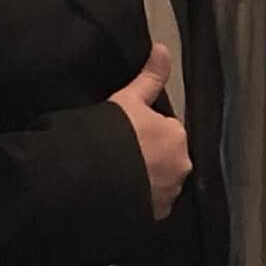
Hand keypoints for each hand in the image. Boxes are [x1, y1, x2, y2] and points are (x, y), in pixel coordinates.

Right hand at [109, 42, 190, 219]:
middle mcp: (181, 167)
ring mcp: (168, 195)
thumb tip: (163, 47)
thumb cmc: (108, 134)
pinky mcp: (152, 218)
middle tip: (115, 156)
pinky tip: (113, 196)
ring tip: (111, 177)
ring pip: (157, 183)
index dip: (142, 133)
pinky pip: (146, 206)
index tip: (122, 135)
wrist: (84, 181)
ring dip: (142, 181)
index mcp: (178, 136)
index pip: (165, 131)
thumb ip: (149, 77)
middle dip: (146, 158)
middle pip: (164, 159)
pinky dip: (135, 201)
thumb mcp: (126, 100)